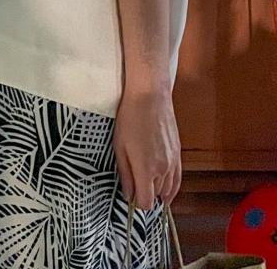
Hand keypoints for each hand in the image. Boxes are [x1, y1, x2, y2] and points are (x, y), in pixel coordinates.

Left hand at [113, 85, 180, 209]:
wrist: (150, 96)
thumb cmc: (131, 118)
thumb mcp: (119, 146)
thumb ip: (125, 174)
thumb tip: (128, 194)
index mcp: (146, 169)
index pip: (146, 202)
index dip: (137, 203)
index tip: (130, 195)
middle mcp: (163, 170)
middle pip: (156, 197)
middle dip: (146, 194)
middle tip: (135, 185)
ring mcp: (173, 163)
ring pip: (168, 190)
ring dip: (158, 190)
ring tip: (147, 184)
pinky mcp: (178, 155)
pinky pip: (178, 179)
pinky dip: (171, 187)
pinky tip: (166, 189)